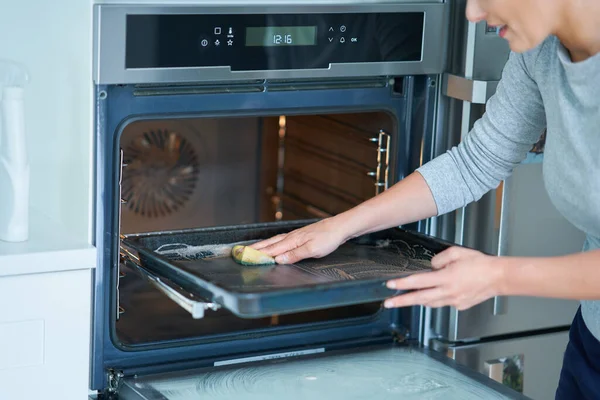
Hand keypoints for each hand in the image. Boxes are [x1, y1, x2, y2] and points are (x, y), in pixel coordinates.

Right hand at [251, 218, 347, 263]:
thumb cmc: (328, 238)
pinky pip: (281, 239)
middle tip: (242, 252)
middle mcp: (291, 237)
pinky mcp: (300, 235)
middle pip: (270, 244)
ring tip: (253, 248)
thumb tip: (278, 260)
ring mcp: (295, 235)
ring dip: (263, 245)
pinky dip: (273, 242)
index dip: (258, 254)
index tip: (245, 257)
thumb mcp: (312, 250)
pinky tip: (273, 243)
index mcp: (292, 241)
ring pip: (275, 241)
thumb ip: (294, 255)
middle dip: (256, 248)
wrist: (339, 227)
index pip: (272, 250)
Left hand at [384, 246, 504, 310]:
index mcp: (446, 278)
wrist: (499, 277)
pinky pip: (442, 303)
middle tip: (387, 303)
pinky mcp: (460, 306)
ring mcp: (454, 301)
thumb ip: (440, 258)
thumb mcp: (457, 253)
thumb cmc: (480, 264)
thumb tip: (431, 266)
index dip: (402, 284)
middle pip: (419, 298)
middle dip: (401, 301)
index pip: (418, 282)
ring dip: (417, 301)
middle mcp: (448, 292)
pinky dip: (435, 299)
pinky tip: (432, 295)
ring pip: (430, 303)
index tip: (390, 285)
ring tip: (404, 299)